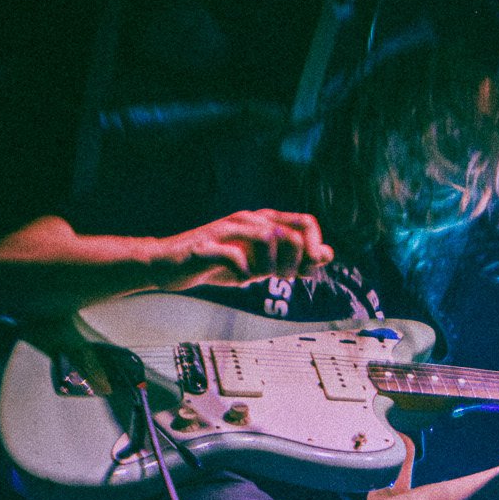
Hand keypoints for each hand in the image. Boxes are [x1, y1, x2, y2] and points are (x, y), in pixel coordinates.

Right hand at [152, 210, 333, 290]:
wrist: (172, 265)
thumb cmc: (218, 263)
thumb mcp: (261, 265)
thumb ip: (291, 260)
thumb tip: (326, 256)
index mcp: (263, 221)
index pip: (306, 223)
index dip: (313, 249)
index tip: (304, 271)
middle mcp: (249, 219)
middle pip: (292, 233)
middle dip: (294, 262)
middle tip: (281, 278)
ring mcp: (228, 230)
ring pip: (268, 238)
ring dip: (271, 266)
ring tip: (260, 277)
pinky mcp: (208, 245)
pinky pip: (236, 257)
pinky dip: (244, 273)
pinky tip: (240, 279)